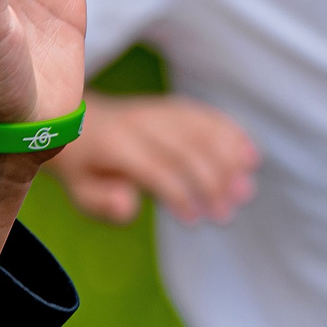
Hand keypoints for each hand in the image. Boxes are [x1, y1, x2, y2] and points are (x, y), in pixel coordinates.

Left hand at [47, 93, 259, 224]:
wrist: (75, 118)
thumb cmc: (82, 165)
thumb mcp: (79, 191)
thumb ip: (101, 203)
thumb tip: (130, 206)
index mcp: (115, 145)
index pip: (156, 168)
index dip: (179, 194)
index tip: (195, 220)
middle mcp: (140, 122)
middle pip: (186, 149)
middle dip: (212, 182)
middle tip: (227, 213)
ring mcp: (160, 111)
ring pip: (202, 130)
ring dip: (230, 160)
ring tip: (245, 191)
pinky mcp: (174, 107)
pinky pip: (207, 116)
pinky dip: (233, 134)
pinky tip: (251, 157)